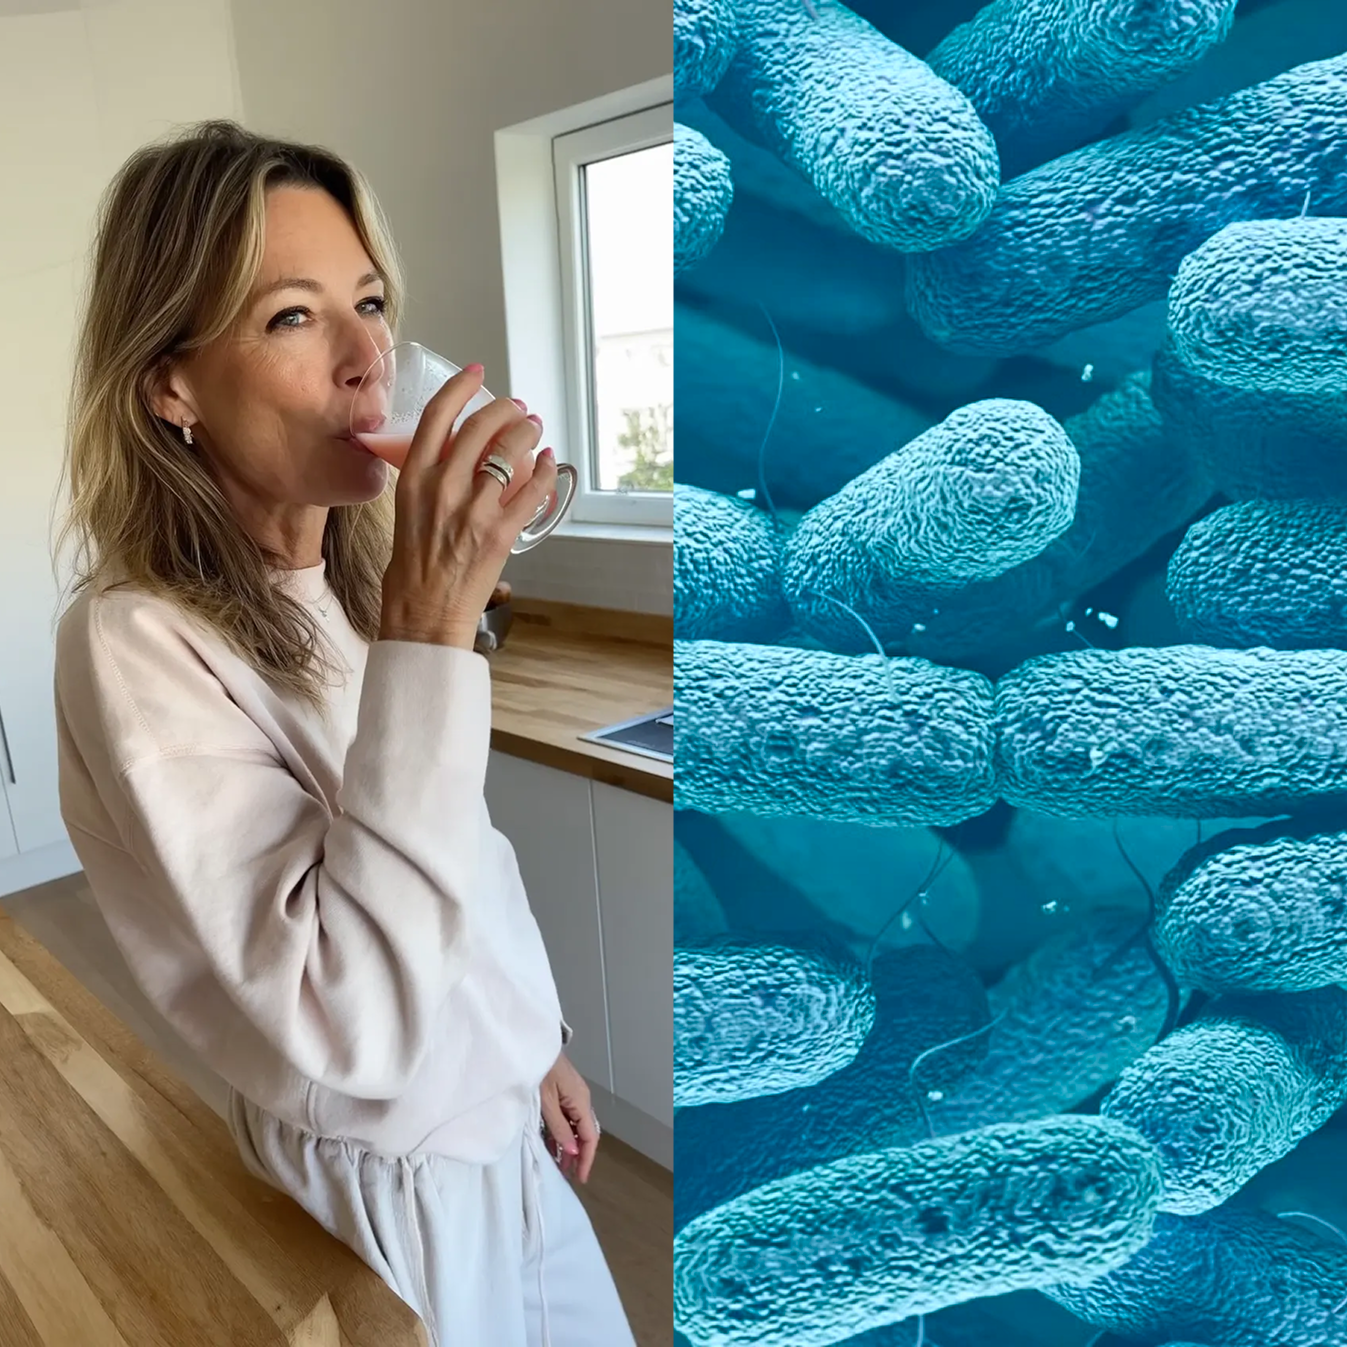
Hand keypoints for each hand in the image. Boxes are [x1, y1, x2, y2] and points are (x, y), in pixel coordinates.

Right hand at [378, 365, 557, 648]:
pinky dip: (545, 471)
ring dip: (527, 434)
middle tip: (517, 407)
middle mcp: (443, 488)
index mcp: (413, 479)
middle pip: (480, 427)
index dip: (460, 386)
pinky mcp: (500, 533)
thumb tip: (455, 458)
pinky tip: (549, 462)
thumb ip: (428, 480)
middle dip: (505, 409)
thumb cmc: (411, 569)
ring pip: (509, 453)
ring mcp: (474, 510)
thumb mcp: (405, 511)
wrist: (423, 613)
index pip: (437, 415)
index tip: (477, 372)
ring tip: (535, 428)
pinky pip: (532, 491)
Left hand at [540, 1052, 598, 1183]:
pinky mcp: (564, 1092)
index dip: (586, 1158)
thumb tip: (572, 1152)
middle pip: (586, 1132)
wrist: (531, 1044)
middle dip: (579, 1155)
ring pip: (576, 1126)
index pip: (590, 1136)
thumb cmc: (538, 1071)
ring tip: (560, 1165)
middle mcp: (581, 1099)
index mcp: (580, 1101)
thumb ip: (558, 1128)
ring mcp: (573, 1095)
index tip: (581, 1178)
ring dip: (570, 1146)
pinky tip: (554, 1145)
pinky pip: (568, 1118)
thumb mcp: (545, 1103)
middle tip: (569, 1175)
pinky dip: (563, 1133)